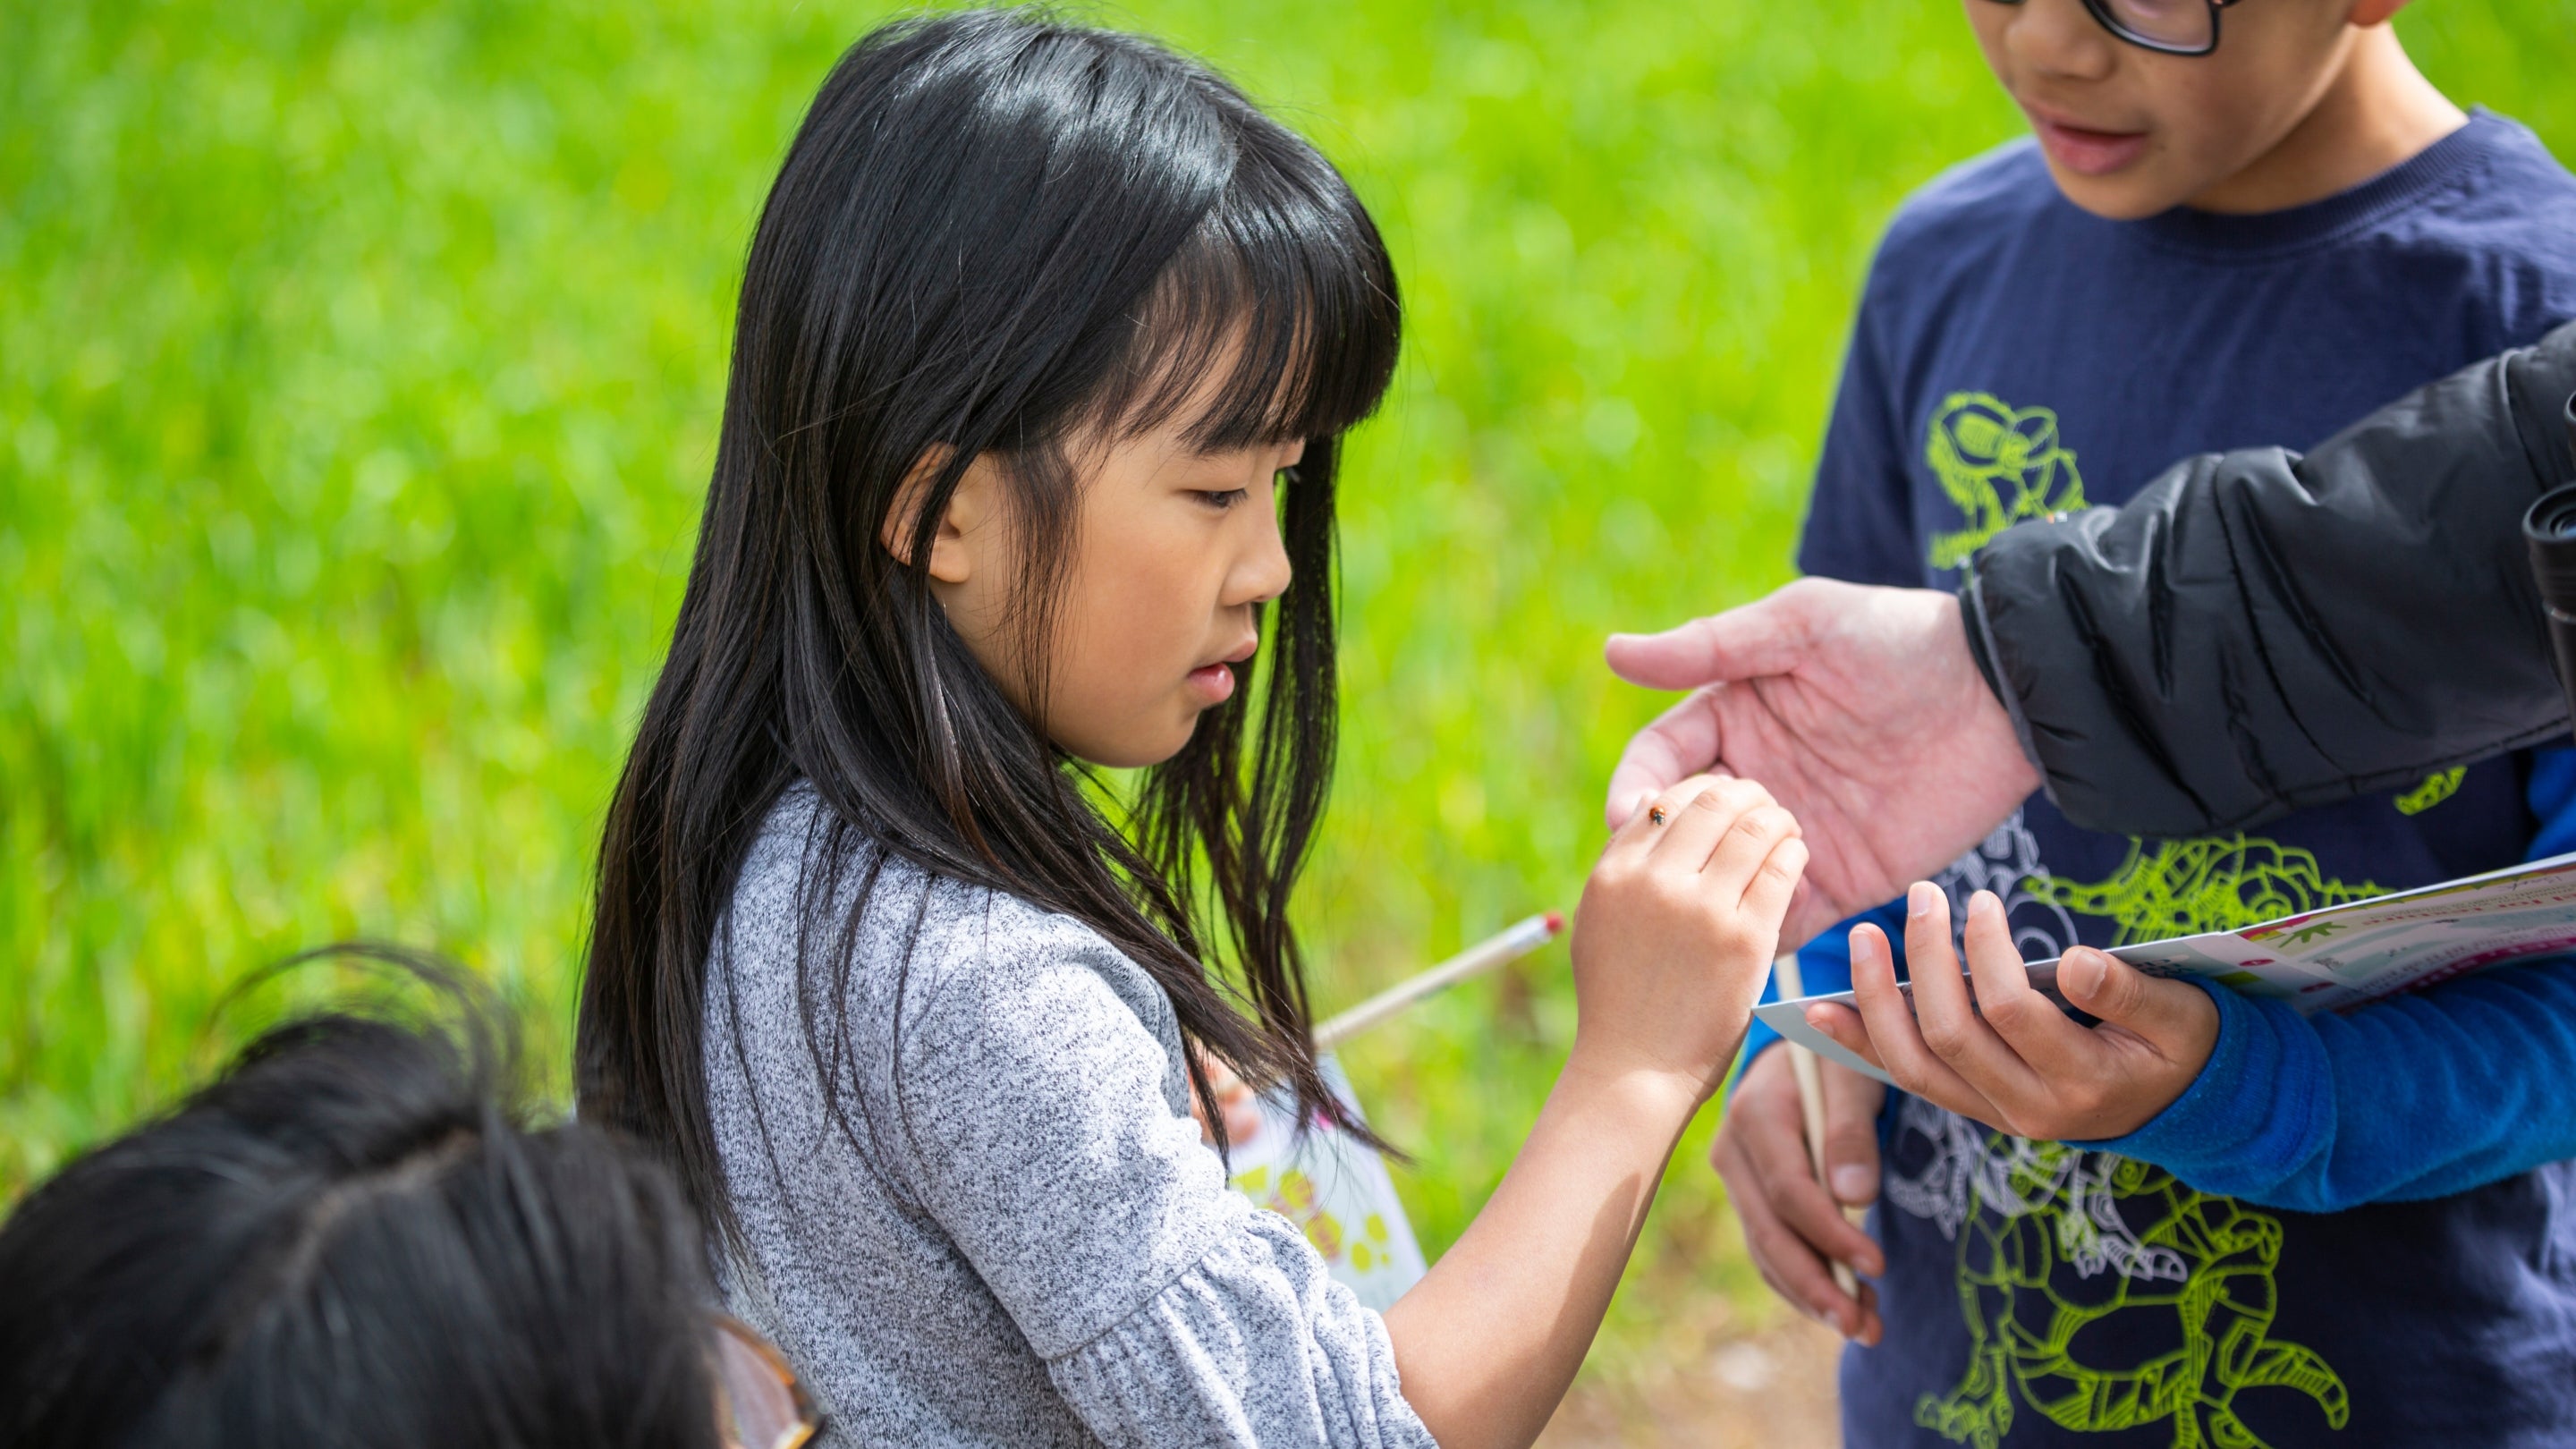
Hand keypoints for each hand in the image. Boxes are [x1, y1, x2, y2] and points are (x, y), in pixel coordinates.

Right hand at [1569, 775, 1808, 1099]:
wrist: (1634, 1072)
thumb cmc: (1617, 1003)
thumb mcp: (1599, 924)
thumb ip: (1623, 871)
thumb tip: (1648, 812)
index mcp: (1613, 875)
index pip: (1663, 799)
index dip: (1698, 790)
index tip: (1721, 799)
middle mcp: (1653, 883)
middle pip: (1711, 803)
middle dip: (1744, 794)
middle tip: (1763, 804)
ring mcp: (1701, 910)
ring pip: (1752, 829)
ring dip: (1777, 820)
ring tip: (1786, 828)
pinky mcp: (1745, 940)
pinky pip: (1781, 871)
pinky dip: (1794, 854)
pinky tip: (1797, 858)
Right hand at [1603, 579, 2040, 947]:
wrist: (2006, 697)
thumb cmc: (1900, 640)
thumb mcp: (1803, 625)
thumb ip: (1711, 646)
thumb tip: (1613, 652)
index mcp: (1733, 718)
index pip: (1659, 760)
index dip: (1635, 789)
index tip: (1629, 818)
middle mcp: (1755, 780)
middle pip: (1683, 830)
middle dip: (1664, 856)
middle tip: (1664, 879)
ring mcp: (1796, 834)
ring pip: (1724, 879)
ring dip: (1707, 901)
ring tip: (1698, 921)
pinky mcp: (1842, 879)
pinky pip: (1785, 918)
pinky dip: (1759, 935)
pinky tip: (1744, 945)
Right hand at [1711, 1046, 1883, 1342]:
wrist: (1799, 1046)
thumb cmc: (1834, 1056)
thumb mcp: (1852, 1073)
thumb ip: (1853, 1130)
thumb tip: (1857, 1197)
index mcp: (1756, 1115)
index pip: (1789, 1191)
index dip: (1830, 1233)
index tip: (1876, 1265)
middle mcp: (1734, 1153)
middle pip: (1770, 1233)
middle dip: (1816, 1285)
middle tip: (1862, 1325)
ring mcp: (1737, 1180)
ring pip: (1767, 1250)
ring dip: (1812, 1295)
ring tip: (1863, 1327)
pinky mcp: (1749, 1199)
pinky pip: (1770, 1250)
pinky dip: (1803, 1284)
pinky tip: (1843, 1305)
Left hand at [1811, 884, 2219, 1141]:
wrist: (2181, 1105)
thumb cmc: (2182, 1045)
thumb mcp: (2181, 1015)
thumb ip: (2129, 992)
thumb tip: (2076, 962)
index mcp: (2083, 1082)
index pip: (2011, 1012)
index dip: (1986, 952)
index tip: (1980, 900)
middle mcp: (2031, 1110)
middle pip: (1950, 1035)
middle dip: (1926, 961)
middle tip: (1922, 897)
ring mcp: (1997, 1116)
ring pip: (1915, 1067)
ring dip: (1877, 1001)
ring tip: (1860, 939)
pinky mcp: (1976, 1107)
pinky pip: (1908, 1079)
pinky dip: (1862, 1044)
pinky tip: (1822, 1010)